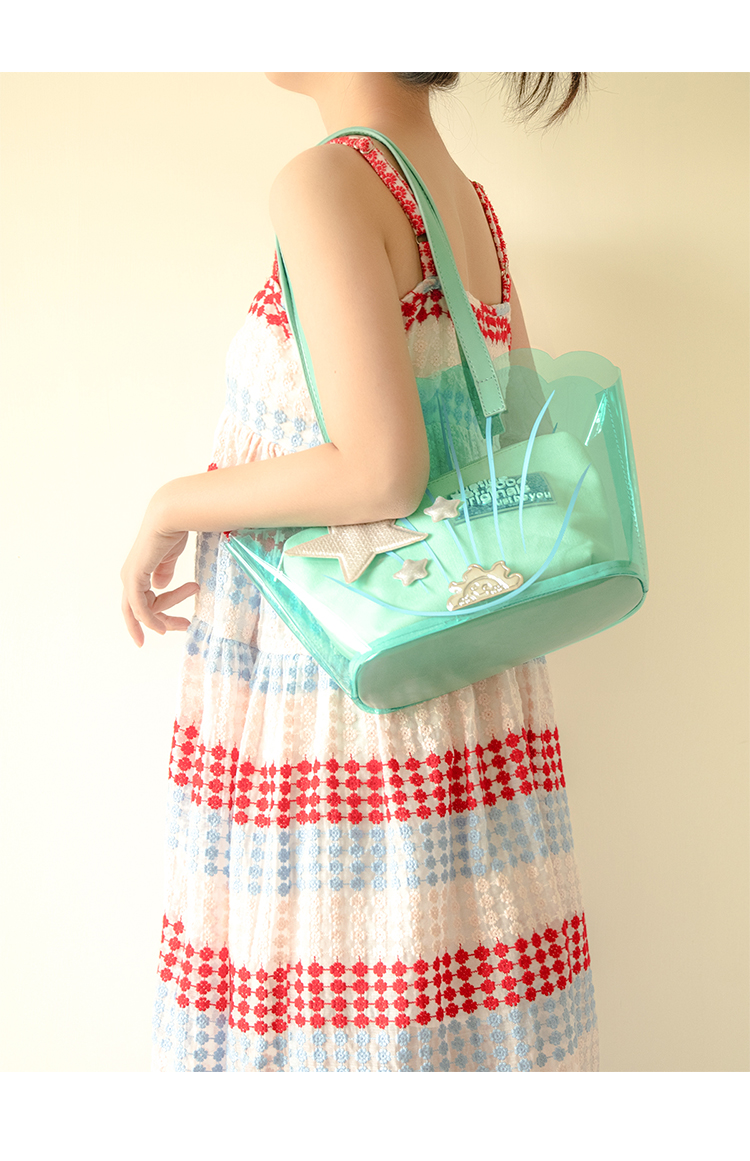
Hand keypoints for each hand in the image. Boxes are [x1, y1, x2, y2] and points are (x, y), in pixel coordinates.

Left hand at [120, 498, 198, 646]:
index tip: (184, 622)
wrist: (170, 517)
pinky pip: (139, 607)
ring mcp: (130, 578)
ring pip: (141, 612)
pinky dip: (148, 620)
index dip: (164, 614)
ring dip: (164, 620)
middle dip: (161, 622)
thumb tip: (159, 586)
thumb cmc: (173, 531)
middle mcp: (130, 576)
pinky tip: (160, 628)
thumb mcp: (169, 556)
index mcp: (138, 571)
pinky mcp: (133, 578)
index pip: (147, 601)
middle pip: (140, 611)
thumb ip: (164, 571)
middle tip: (184, 626)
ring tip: (186, 621)